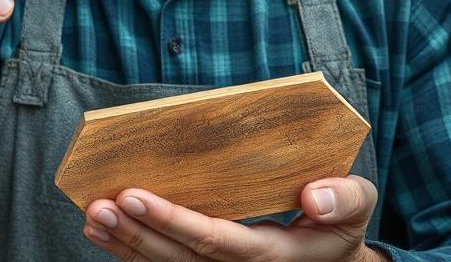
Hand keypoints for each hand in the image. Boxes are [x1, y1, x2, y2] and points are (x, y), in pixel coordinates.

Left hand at [83, 175, 385, 261]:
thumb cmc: (341, 222)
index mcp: (275, 257)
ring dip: (125, 246)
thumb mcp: (358, 206)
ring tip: (92, 218)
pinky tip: (102, 232)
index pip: (218, 243)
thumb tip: (313, 196)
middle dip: (137, 234)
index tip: (135, 196)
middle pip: (181, 260)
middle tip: (100, 205)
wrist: (335, 257)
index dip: (174, 223)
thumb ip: (345, 199)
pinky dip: (131, 253)